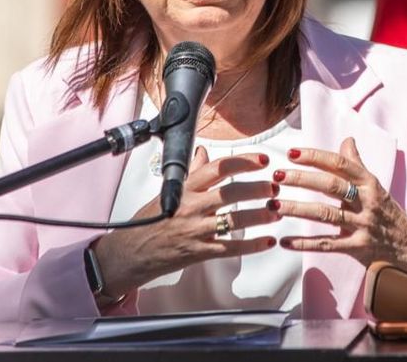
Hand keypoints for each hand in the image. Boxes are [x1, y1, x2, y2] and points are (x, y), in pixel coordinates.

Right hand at [92, 147, 280, 295]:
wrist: (130, 254)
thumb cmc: (147, 222)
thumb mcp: (167, 192)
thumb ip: (191, 173)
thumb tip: (203, 153)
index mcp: (185, 189)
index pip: (218, 168)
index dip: (243, 162)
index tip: (262, 160)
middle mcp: (191, 207)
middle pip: (232, 193)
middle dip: (258, 189)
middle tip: (275, 187)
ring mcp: (196, 230)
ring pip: (235, 220)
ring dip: (261, 215)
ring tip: (277, 211)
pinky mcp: (199, 252)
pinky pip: (231, 248)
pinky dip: (253, 245)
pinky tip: (268, 241)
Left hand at [272, 137, 406, 286]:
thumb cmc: (388, 213)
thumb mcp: (376, 186)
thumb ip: (357, 164)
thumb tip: (347, 139)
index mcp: (370, 183)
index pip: (340, 164)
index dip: (315, 157)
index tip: (292, 153)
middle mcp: (367, 201)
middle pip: (331, 186)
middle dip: (302, 179)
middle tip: (277, 176)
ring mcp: (363, 225)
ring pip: (326, 215)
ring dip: (297, 209)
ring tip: (274, 206)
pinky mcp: (358, 248)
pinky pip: (327, 245)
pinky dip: (304, 244)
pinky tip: (284, 242)